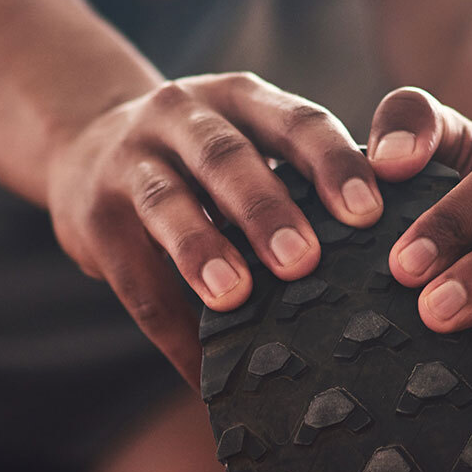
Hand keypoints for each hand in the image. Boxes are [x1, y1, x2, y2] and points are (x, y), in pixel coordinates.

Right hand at [46, 73, 380, 380]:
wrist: (85, 145)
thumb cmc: (199, 164)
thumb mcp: (246, 144)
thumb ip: (298, 181)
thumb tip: (387, 262)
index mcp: (240, 99)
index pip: (294, 122)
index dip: (332, 164)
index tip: (369, 213)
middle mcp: (183, 116)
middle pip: (226, 157)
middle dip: (266, 208)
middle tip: (305, 260)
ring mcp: (131, 161)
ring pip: (168, 202)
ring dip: (202, 249)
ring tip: (234, 296)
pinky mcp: (93, 215)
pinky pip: (133, 278)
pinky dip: (170, 329)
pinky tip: (202, 371)